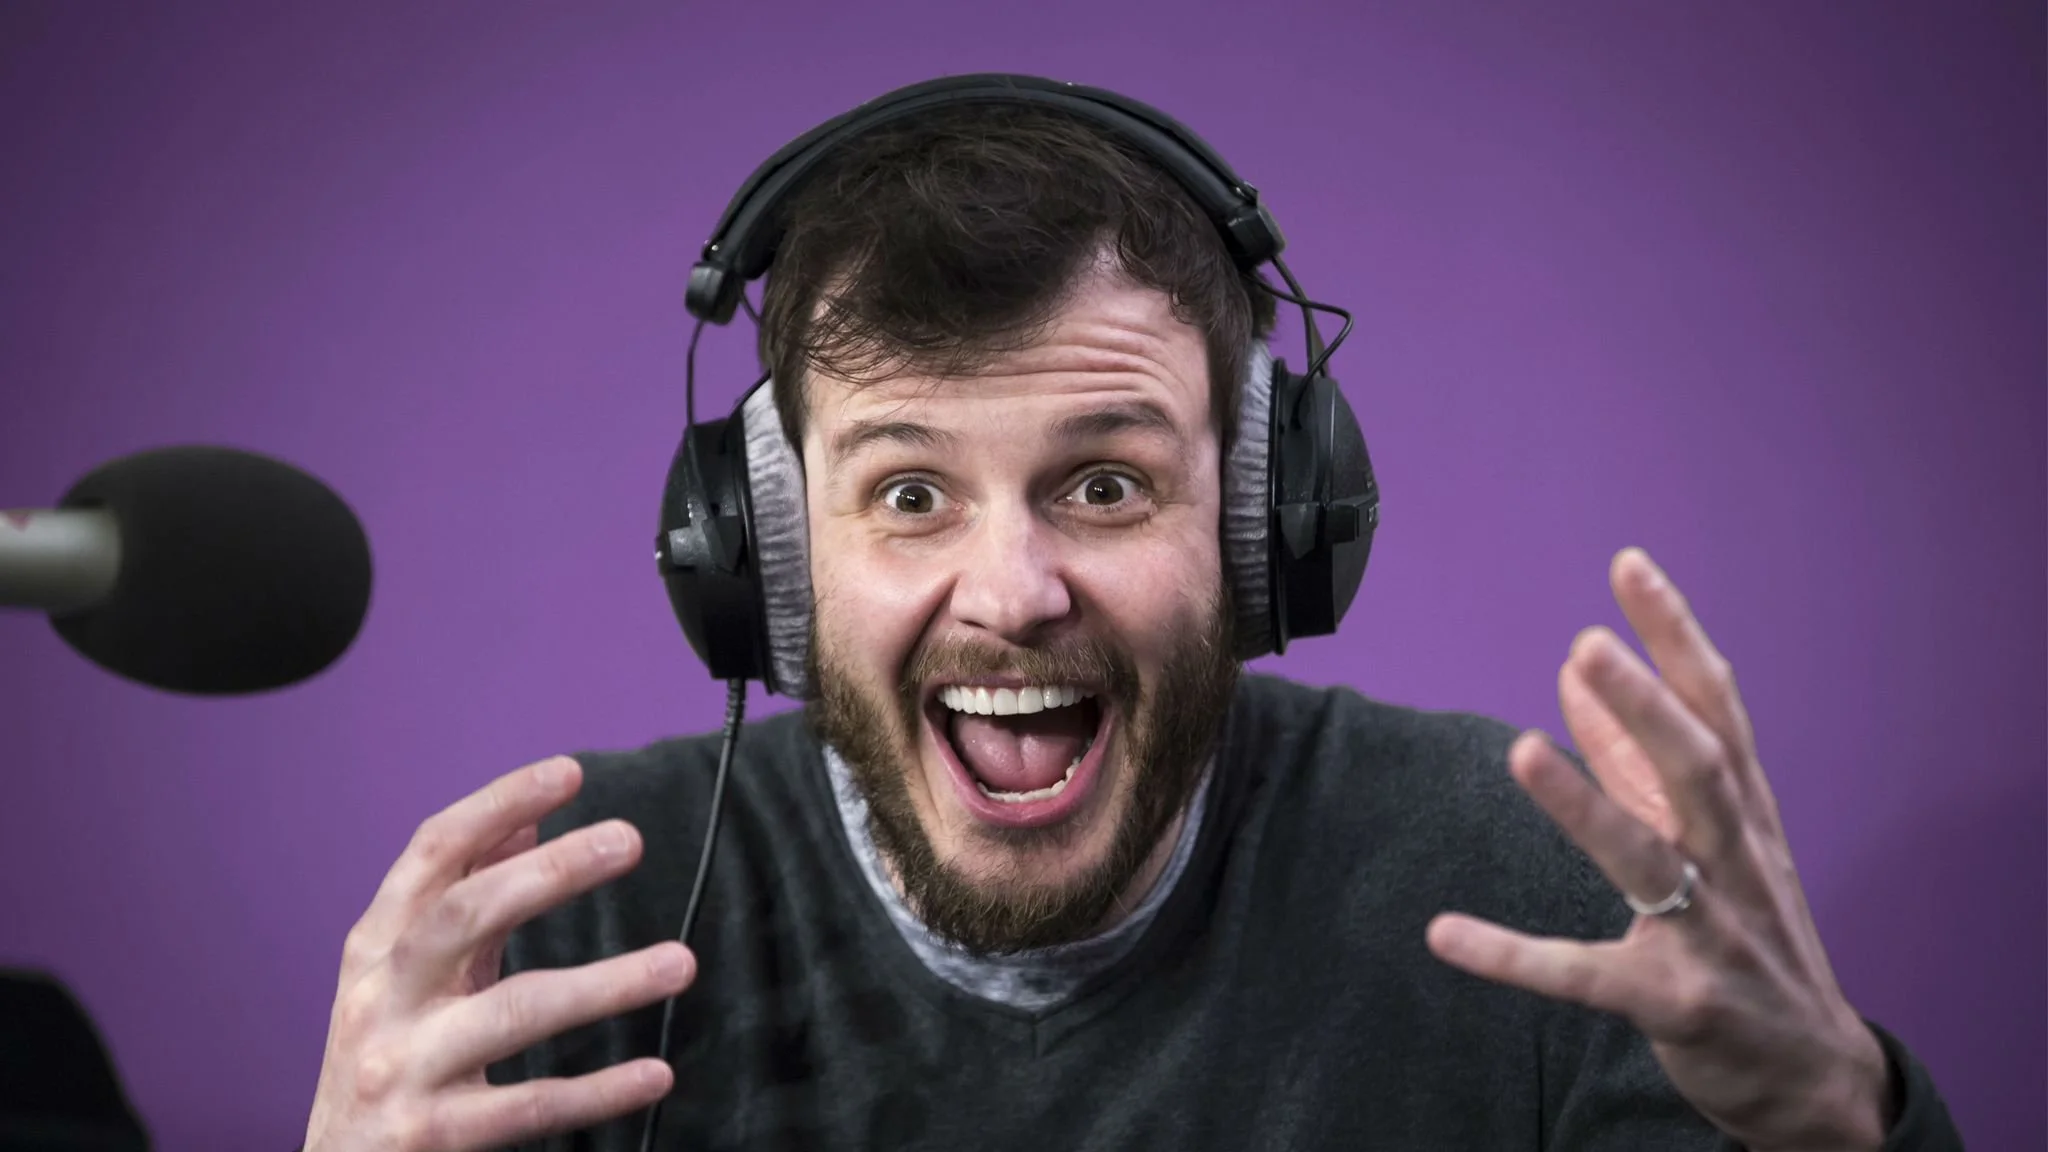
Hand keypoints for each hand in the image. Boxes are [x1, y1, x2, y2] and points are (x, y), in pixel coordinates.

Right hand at [303, 756, 695, 1151]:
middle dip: (548, 873)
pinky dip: (595, 1091)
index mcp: (377, 948)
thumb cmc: (386, 1057)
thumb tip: (524, 821)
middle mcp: (380, 999)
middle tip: (627, 841)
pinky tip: (654, 1073)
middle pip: (463, 916)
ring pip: (510, 1012)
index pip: (431, 854)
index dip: (496, 805)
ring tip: (679, 963)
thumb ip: (461, 897)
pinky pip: (527, 1107)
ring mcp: (401, 1068)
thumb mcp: (406, 973)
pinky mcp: (431, 1136)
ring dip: (604, 985)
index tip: (568, 772)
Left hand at [1426, 548, 1895, 1151]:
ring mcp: (1709, 933)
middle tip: (1590, 644)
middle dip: (1649, 707)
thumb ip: (1634, 755)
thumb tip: (1567, 669)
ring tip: (1523, 751)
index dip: (1675, 635)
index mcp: (1742, 811)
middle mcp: (1734, 861)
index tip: (1630, 565)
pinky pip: (1582, 976)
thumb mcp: (1713, 837)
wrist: (1815, 1074)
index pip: (1716, 706)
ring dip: (1586, 807)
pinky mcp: (1672, 1001)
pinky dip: (1513, 956)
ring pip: (1647, 861)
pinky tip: (1446, 934)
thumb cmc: (1753, 933)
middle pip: (1698, 769)